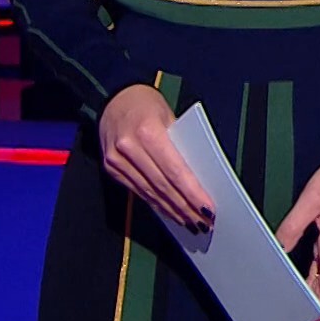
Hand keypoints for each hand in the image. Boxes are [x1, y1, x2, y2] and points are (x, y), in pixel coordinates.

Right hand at [98, 84, 215, 230]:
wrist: (112, 97)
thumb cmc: (146, 104)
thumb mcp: (169, 116)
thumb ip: (180, 145)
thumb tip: (199, 177)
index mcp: (147, 131)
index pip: (175, 170)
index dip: (192, 192)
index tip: (208, 208)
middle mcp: (129, 147)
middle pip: (163, 185)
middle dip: (185, 207)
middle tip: (204, 222)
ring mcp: (116, 160)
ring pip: (150, 192)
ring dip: (172, 210)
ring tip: (191, 222)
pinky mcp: (111, 169)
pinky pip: (138, 191)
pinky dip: (156, 203)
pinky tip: (170, 212)